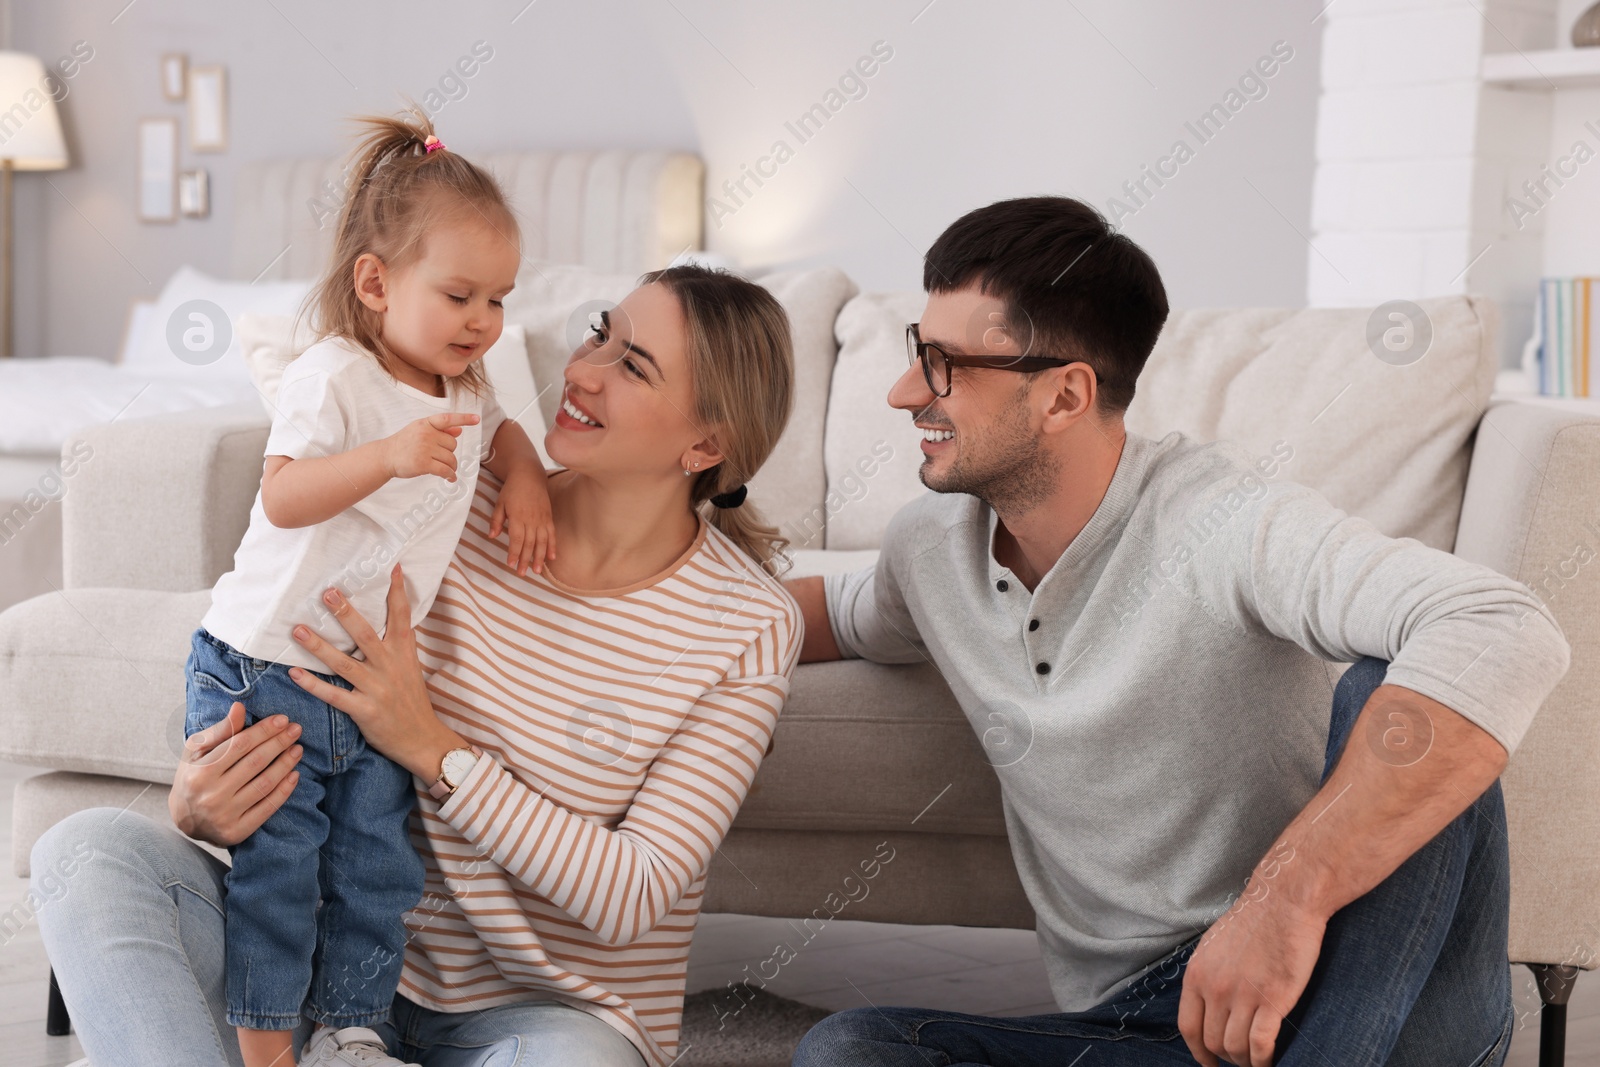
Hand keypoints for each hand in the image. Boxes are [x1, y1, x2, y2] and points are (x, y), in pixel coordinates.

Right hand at [168, 702, 304, 846]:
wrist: (184, 818)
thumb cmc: (194, 775)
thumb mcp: (197, 751)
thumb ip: (220, 730)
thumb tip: (239, 707)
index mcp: (200, 772)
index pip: (239, 745)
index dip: (264, 730)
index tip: (283, 719)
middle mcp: (212, 795)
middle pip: (255, 763)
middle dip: (279, 742)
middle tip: (296, 729)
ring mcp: (225, 816)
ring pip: (265, 784)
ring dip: (286, 764)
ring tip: (298, 749)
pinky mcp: (237, 832)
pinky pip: (268, 808)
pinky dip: (285, 790)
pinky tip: (295, 774)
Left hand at [287, 564, 463, 779]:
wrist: (422, 739)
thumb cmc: (412, 701)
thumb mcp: (411, 668)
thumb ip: (397, 646)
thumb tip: (386, 620)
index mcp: (405, 653)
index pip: (403, 617)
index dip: (398, 592)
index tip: (393, 568)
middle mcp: (391, 667)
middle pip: (366, 635)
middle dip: (346, 613)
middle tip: (329, 592)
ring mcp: (377, 689)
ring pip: (343, 664)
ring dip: (319, 646)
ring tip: (298, 629)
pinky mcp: (365, 710)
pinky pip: (334, 695)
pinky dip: (314, 684)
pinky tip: (295, 673)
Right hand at [384, 412, 479, 481]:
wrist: (386, 456)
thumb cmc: (405, 443)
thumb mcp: (419, 431)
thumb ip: (440, 430)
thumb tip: (459, 430)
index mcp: (426, 423)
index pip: (448, 419)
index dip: (464, 419)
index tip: (477, 419)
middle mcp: (426, 434)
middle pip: (453, 444)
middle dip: (449, 453)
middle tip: (439, 457)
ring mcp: (424, 448)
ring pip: (451, 458)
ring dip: (451, 466)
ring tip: (445, 469)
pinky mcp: (423, 464)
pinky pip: (445, 470)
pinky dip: (450, 475)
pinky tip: (450, 478)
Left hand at [489, 467, 555, 575]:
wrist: (529, 475)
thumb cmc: (512, 489)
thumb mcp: (500, 503)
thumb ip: (496, 520)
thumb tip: (492, 536)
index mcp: (517, 516)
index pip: (516, 539)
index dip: (514, 553)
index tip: (511, 564)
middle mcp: (531, 519)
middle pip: (529, 543)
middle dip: (525, 560)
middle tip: (522, 573)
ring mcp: (542, 519)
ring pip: (542, 541)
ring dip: (539, 557)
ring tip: (537, 571)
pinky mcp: (549, 517)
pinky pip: (552, 534)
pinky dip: (552, 546)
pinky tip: (552, 557)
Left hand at [1177, 866, 1325, 1066]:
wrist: (1284, 901)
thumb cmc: (1254, 921)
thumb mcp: (1214, 947)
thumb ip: (1207, 977)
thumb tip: (1207, 1005)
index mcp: (1196, 974)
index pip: (1188, 1027)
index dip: (1198, 1052)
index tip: (1209, 1063)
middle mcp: (1214, 988)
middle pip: (1212, 1042)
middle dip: (1227, 1057)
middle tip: (1241, 1058)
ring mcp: (1242, 995)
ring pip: (1236, 1048)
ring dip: (1246, 1061)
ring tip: (1256, 1060)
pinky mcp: (1273, 999)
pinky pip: (1261, 1045)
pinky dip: (1264, 1061)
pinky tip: (1270, 1061)